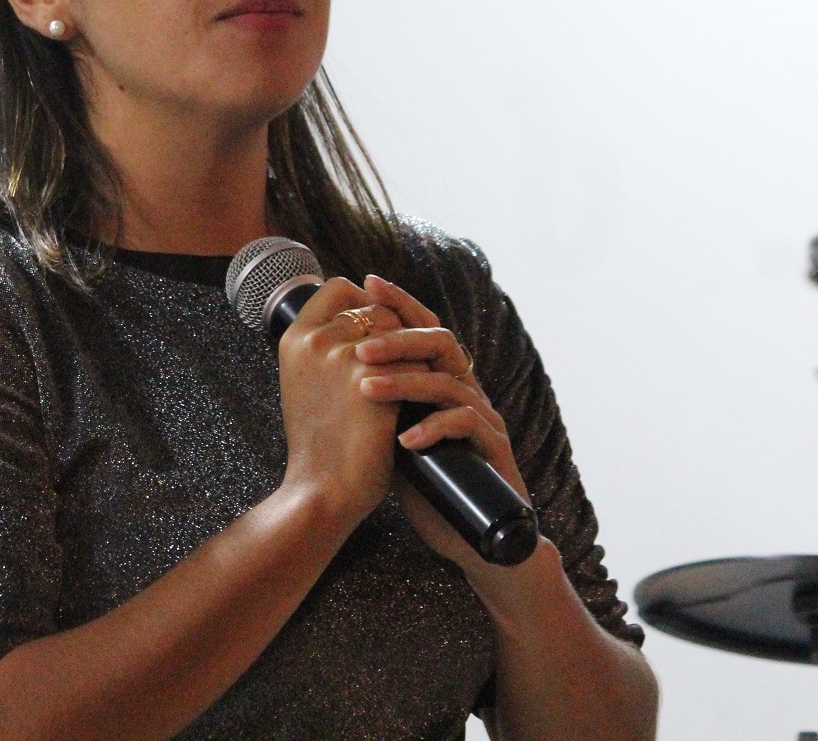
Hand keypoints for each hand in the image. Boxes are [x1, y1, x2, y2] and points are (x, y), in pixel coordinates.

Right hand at [274, 277, 408, 530]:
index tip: (379, 320)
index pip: (337, 288)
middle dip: (396, 333)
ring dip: (413, 354)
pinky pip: (414, 360)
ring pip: (399, 333)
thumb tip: (366, 320)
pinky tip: (422, 398)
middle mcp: (315, 340)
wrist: (322, 489)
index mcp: (294, 338)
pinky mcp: (371, 379)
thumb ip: (325, 349)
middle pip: (376, 309)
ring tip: (419, 380)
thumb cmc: (319, 444)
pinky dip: (422, 377)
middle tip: (408, 362)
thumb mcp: (305, 384)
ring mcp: (341, 356)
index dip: (364, 298)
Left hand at [350, 275, 533, 570]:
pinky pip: (467, 425)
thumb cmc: (424, 482)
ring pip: (450, 382)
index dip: (400, 302)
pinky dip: (433, 428)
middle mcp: (468, 390)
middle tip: (360, 348)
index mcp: (444, 379)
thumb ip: (374, 398)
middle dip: (399, 339)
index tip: (367, 282)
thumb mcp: (390, 432)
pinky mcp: (493, 449)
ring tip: (367, 390)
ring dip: (406, 382)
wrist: (465, 535)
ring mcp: (484, 418)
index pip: (425, 326)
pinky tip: (405, 440)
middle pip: (441, 342)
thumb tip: (324, 364)